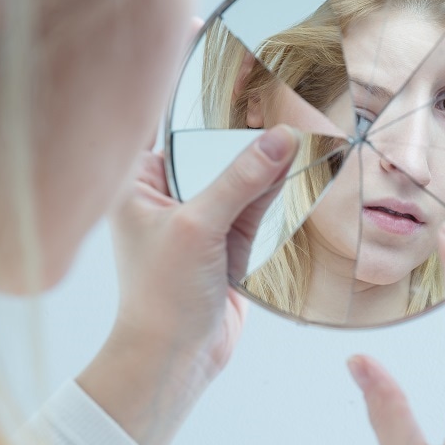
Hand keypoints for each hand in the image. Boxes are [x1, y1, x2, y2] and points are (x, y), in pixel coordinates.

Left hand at [78, 126, 299, 444]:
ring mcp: (198, 223)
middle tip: (288, 110)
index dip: (213, 114)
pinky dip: (275, 199)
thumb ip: (239, 181)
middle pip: (215, 156)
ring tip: (306, 140)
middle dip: (249, 143)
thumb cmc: (163, 296)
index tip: (252, 86)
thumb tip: (279, 140)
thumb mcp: (198, 227)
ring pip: (240, 183)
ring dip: (268, 171)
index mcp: (137, 186)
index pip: (178, 133)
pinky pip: (254, 211)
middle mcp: (166, 199)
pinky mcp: (225, 245)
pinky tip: (302, 176)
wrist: (177, 358)